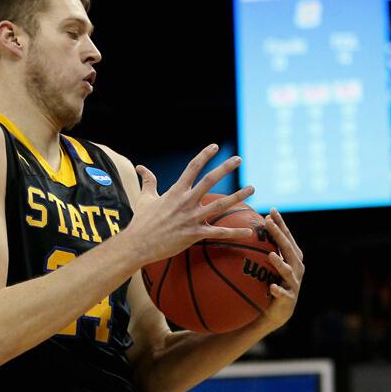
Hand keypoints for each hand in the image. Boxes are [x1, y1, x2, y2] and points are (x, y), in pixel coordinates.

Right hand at [125, 143, 256, 264]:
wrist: (138, 244)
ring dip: (238, 196)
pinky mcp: (194, 235)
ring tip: (252, 188)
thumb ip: (148, 181)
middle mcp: (186, 202)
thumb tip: (140, 167)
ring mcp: (191, 218)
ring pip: (220, 204)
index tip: (215, 146)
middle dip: (225, 168)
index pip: (192, 168)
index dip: (204, 155)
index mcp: (175, 192)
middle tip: (239, 159)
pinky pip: (219, 233)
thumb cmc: (141, 222)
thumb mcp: (144, 198)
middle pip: (209, 180)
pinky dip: (235, 233)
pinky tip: (249, 232)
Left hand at [256, 209, 302, 328]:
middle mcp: (296, 269)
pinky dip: (279, 290)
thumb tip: (235, 230)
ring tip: (270, 255)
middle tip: (269, 223)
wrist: (273, 314)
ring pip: (289, 271)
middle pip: (289, 249)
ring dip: (280, 263)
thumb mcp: (261, 266)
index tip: (272, 210)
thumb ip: (256, 250)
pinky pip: (284, 295)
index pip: (287, 238)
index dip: (281, 224)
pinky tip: (272, 286)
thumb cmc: (267, 284)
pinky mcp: (289, 300)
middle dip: (280, 235)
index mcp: (292, 259)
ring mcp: (294, 284)